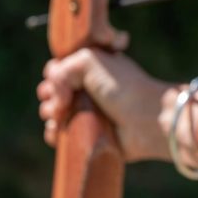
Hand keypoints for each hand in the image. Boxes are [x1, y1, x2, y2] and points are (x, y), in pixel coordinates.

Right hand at [37, 49, 173, 161]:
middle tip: (59, 101)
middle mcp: (89, 90)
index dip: (53, 74)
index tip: (57, 79)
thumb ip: (63, 69)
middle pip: (53, 91)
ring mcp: (88, 113)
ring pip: (54, 114)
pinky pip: (61, 136)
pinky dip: (53, 134)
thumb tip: (54, 99)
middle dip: (49, 95)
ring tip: (59, 115)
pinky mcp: (88, 135)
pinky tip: (58, 131)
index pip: (60, 69)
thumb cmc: (124, 87)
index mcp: (92, 69)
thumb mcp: (91, 61)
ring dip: (49, 114)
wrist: (148, 119)